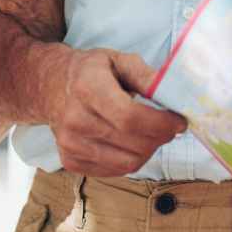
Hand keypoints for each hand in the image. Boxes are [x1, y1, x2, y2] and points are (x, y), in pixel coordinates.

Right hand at [40, 46, 185, 175]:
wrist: (51, 87)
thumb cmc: (90, 72)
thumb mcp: (119, 60)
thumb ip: (147, 76)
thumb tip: (174, 95)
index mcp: (87, 87)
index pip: (130, 118)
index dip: (161, 124)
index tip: (180, 121)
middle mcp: (74, 118)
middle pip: (133, 144)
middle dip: (161, 138)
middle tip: (170, 127)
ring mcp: (69, 143)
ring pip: (128, 163)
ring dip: (149, 150)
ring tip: (152, 134)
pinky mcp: (69, 161)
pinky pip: (115, 171)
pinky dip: (131, 159)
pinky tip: (132, 142)